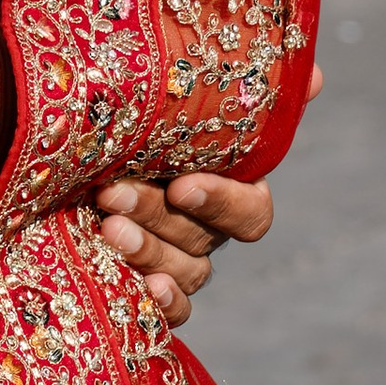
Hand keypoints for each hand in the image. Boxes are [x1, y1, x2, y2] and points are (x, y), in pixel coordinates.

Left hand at [91, 64, 319, 326]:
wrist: (71, 153)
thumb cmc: (131, 118)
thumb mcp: (174, 100)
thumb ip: (240, 89)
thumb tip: (314, 74)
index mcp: (226, 187)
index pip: (249, 211)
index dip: (221, 202)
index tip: (182, 185)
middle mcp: (205, 229)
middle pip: (198, 237)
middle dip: (154, 214)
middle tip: (111, 194)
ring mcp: (177, 262)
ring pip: (182, 271)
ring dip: (146, 252)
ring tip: (107, 226)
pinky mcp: (144, 286)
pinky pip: (172, 310)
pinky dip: (165, 304)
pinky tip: (145, 290)